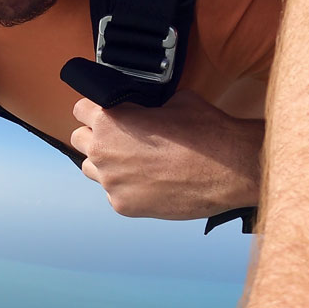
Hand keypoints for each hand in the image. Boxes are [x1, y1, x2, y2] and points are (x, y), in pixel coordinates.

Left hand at [69, 90, 262, 219]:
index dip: (93, 108)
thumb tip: (143, 107)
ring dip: (105, 163)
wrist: (230, 170)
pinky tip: (149, 182)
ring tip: (132, 161)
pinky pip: (113, 193)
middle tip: (118, 137)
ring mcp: (111, 182)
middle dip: (95, 135)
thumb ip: (146, 105)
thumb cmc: (205, 131)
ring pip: (91, 169)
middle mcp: (102, 151)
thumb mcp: (173, 101)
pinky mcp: (124, 206)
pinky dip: (126, 187)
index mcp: (109, 120)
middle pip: (78, 138)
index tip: (104, 112)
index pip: (79, 108)